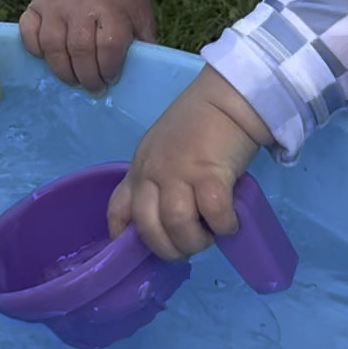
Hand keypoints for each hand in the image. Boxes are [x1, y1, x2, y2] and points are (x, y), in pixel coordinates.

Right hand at [20, 0, 154, 92]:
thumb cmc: (120, 0)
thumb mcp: (140, 16)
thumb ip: (142, 43)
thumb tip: (141, 75)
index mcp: (111, 7)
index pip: (109, 45)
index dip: (109, 68)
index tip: (111, 79)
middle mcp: (80, 3)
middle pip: (79, 49)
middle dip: (87, 76)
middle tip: (93, 88)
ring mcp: (54, 2)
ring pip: (52, 45)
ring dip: (62, 70)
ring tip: (73, 80)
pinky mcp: (35, 4)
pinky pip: (29, 33)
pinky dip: (36, 51)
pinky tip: (50, 59)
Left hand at [107, 66, 271, 258]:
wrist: (228, 97)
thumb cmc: (200, 122)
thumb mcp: (163, 149)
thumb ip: (157, 178)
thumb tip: (166, 218)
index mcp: (141, 168)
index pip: (118, 209)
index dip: (122, 236)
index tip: (137, 251)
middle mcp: (153, 173)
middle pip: (148, 228)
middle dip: (169, 248)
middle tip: (190, 245)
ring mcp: (179, 173)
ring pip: (177, 225)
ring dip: (195, 241)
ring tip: (211, 235)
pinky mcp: (209, 173)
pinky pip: (213, 214)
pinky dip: (223, 226)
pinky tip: (229, 223)